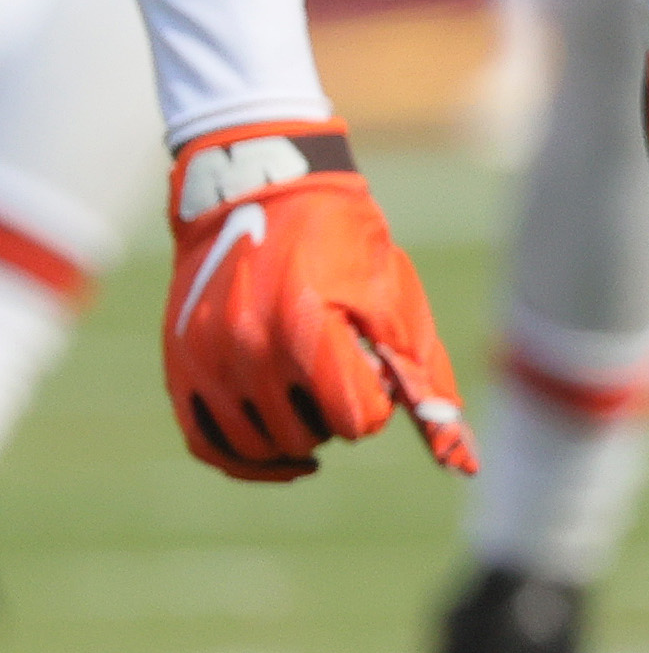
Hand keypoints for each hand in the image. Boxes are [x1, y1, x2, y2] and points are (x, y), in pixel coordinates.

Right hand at [163, 125, 476, 481]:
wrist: (261, 191)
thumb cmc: (344, 243)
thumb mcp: (395, 297)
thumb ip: (425, 376)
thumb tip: (463, 461)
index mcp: (308, 324)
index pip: (354, 418)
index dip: (376, 403)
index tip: (376, 373)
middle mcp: (249, 347)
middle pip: (309, 435)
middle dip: (337, 414)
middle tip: (343, 375)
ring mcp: (207, 360)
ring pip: (261, 447)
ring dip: (298, 437)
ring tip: (314, 399)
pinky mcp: (180, 367)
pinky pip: (209, 445)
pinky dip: (248, 460)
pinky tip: (286, 456)